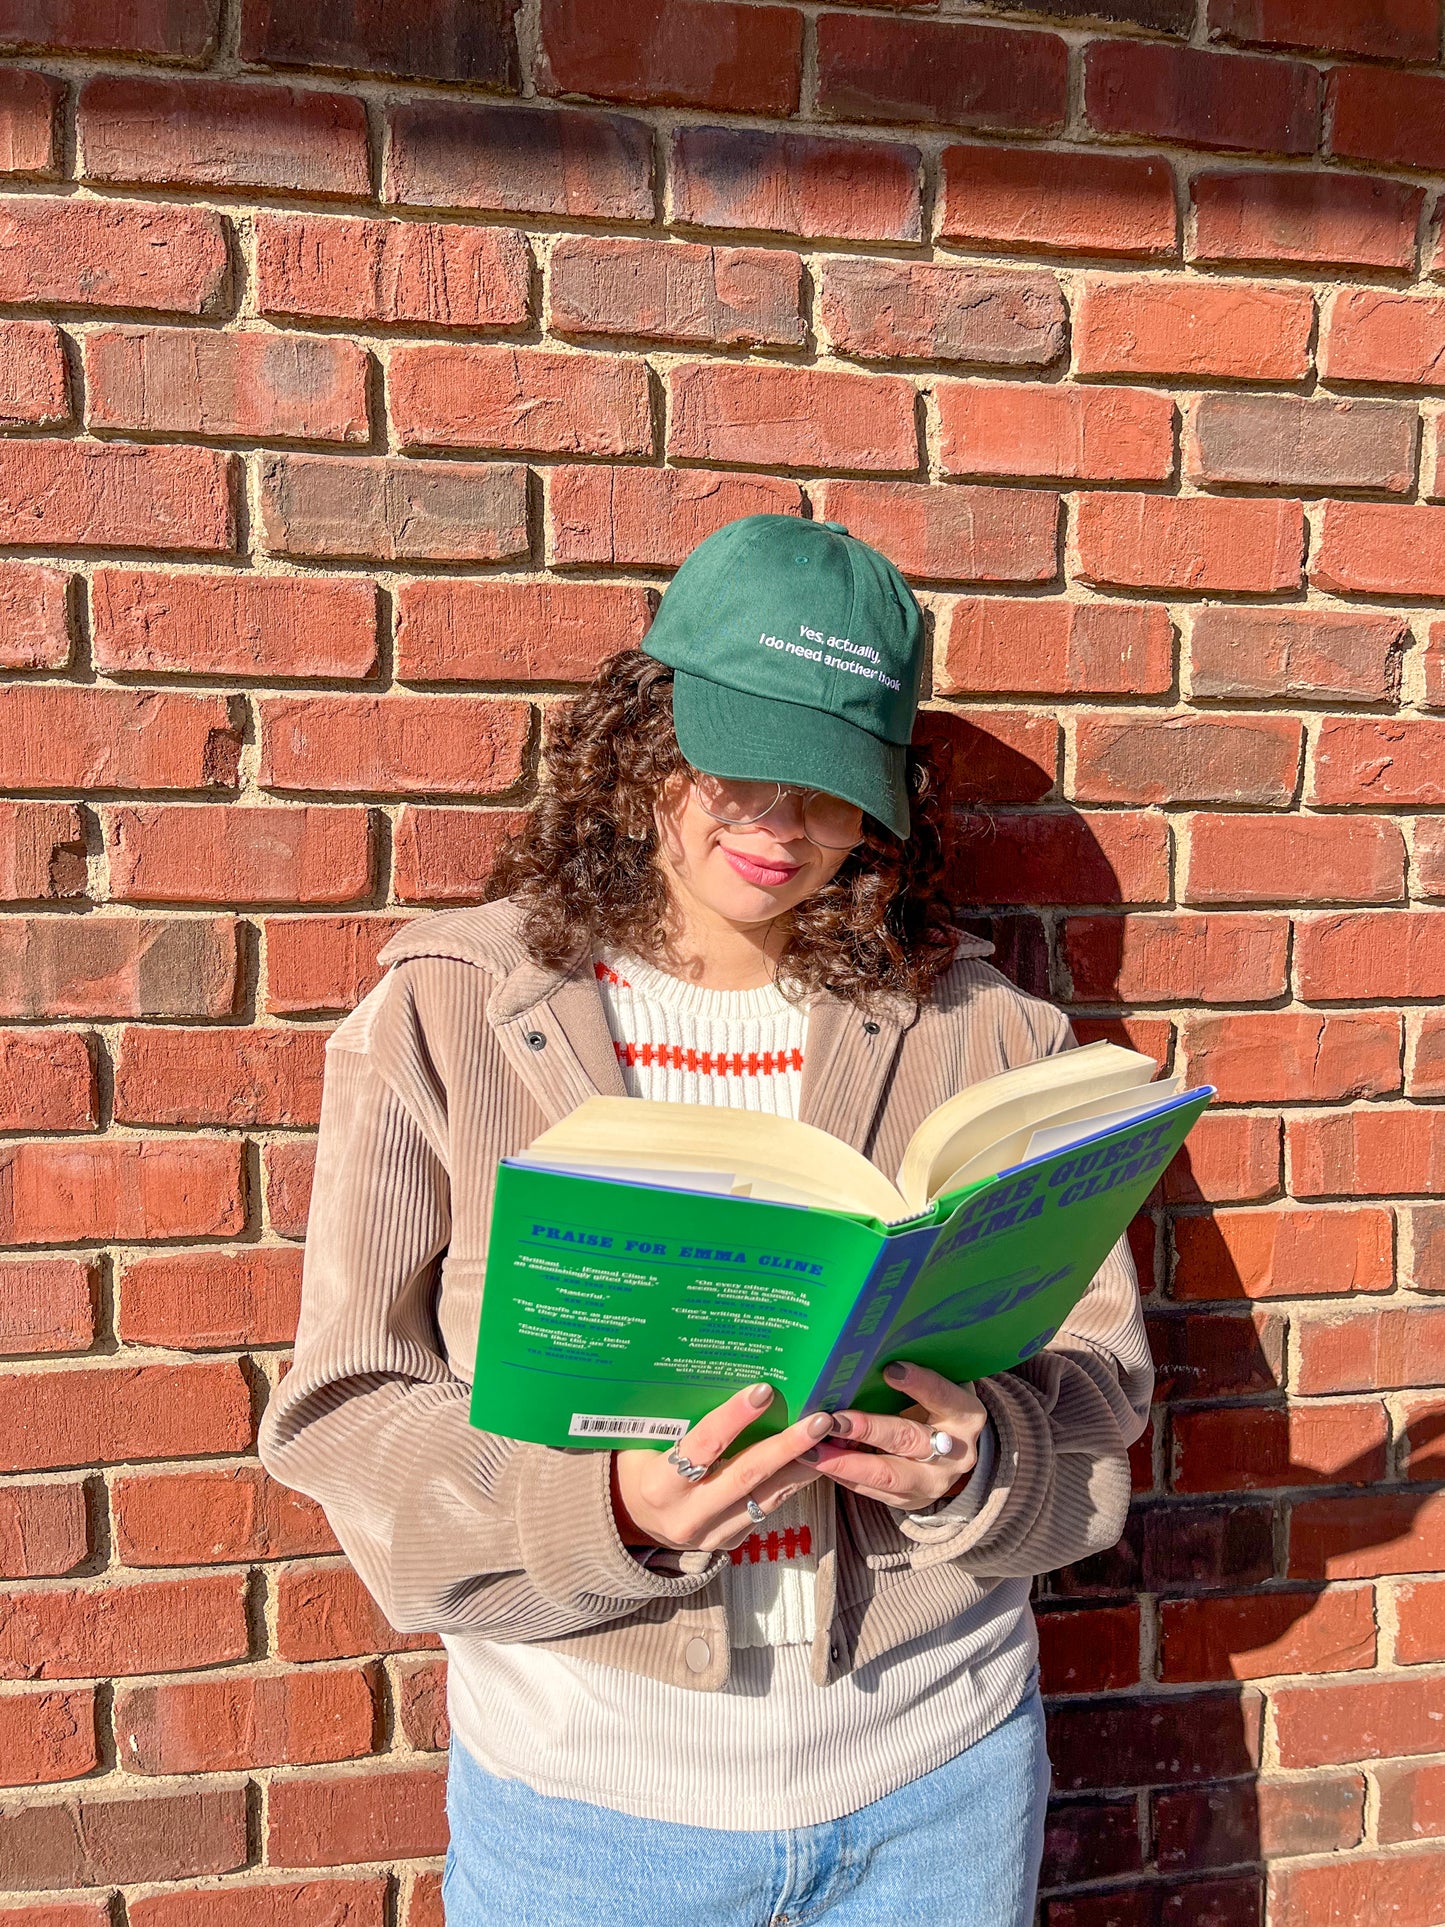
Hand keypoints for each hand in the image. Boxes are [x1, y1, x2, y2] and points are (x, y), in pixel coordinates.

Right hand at [612, 1383, 834, 1553]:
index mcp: (659, 1485)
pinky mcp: (732, 1542)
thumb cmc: (641, 1464)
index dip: (733, 1418)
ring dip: (802, 1466)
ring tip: (832, 1439)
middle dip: (786, 1446)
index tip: (764, 1390)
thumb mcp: (645, 1441)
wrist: (633, 1521)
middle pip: (745, 1476)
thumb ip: (679, 1420)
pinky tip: (815, 1460)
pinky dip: (793, 1483)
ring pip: (766, 1498)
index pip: (702, 1446)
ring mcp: (712, 1534)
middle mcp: (687, 1516)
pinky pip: (768, 1509)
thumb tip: (723, 1373)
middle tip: (820, 1420)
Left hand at [806, 1361, 987, 1512]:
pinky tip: (819, 1460)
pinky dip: (843, 1475)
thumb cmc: (934, 1406)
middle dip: (869, 1429)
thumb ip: (913, 1374)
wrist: (951, 1453)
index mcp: (965, 1415)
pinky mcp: (912, 1500)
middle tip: (834, 1419)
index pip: (943, 1397)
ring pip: (888, 1475)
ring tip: (813, 1449)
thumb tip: (868, 1350)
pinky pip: (873, 1491)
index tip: (889, 1369)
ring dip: (845, 1462)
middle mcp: (956, 1452)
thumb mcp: (937, 1386)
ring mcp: (934, 1481)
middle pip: (909, 1439)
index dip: (919, 1383)